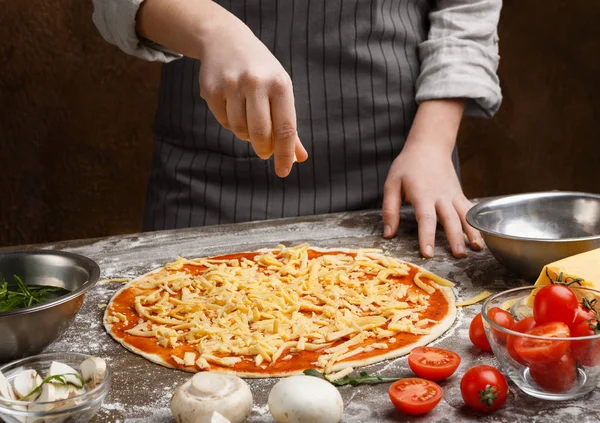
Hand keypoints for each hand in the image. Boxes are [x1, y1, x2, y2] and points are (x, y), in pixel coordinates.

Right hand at [197, 5, 307, 176]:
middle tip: (264, 152)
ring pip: (240, 130)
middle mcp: (255, 82)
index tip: (283, 171)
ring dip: (246, 134)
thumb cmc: (261, 71)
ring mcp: (231, 85)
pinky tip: (233, 108)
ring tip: (248, 118)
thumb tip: (299, 158)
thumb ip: (289, 126)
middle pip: (261, 133)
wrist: (225, 39)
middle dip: (263, 148)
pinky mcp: (211, 89)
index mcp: (279, 83)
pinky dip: (231, 123)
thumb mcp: (280, 91)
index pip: (285, 128)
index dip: (284, 154)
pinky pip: (224, 122)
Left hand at [381, 99, 482, 257]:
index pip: (426, 218)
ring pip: (465, 215)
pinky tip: (480, 237)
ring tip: (476, 249)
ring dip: (472, 232)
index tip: (428, 253)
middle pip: (450, 219)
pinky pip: (469, 210)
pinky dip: (476, 223)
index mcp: (422, 194)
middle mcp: (440, 196)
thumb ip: (390, 210)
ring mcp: (453, 195)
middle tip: (458, 257)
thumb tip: (388, 234)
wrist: (429, 146)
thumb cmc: (407, 166)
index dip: (427, 237)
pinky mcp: (459, 194)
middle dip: (454, 239)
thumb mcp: (392, 184)